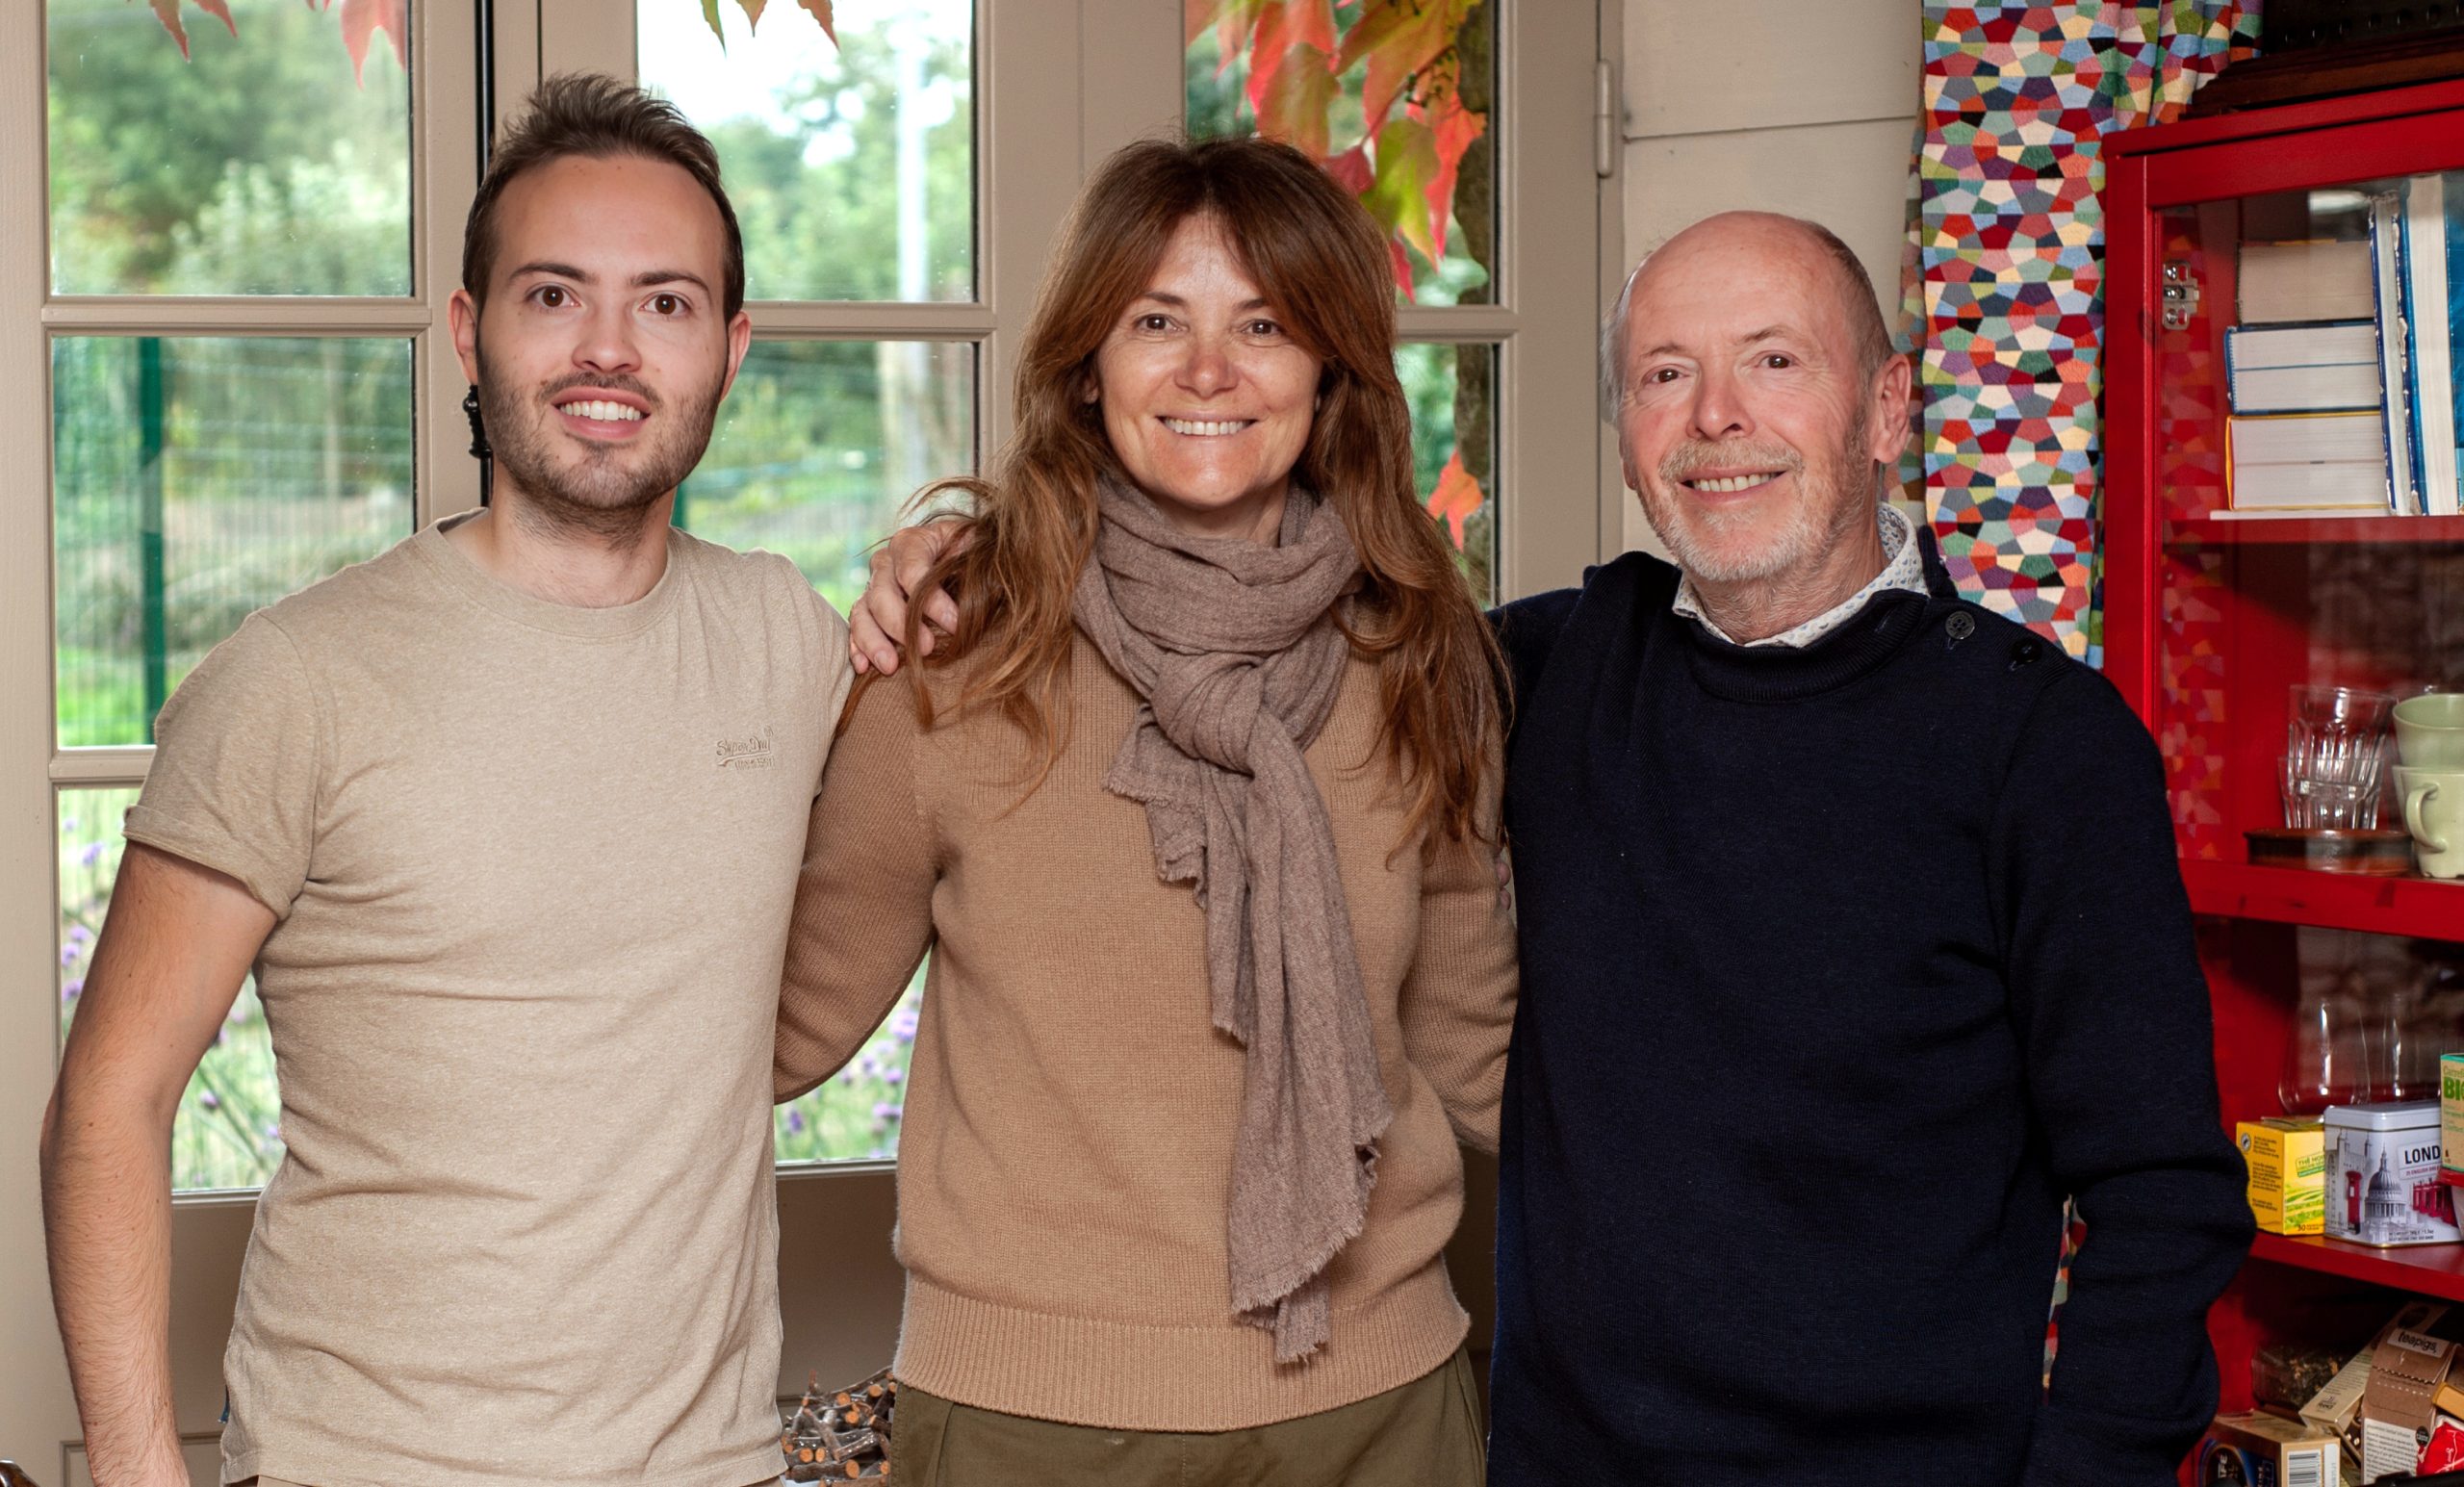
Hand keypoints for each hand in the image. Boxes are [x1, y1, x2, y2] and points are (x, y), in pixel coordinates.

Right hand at [850, 518, 967, 675]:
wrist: (962, 561)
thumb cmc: (973, 556)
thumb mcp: (977, 549)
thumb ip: (976, 562)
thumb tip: (979, 593)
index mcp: (911, 542)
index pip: (910, 570)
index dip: (931, 601)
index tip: (955, 625)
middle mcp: (886, 562)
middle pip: (882, 593)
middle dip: (903, 624)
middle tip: (928, 649)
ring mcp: (873, 586)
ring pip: (862, 612)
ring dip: (874, 641)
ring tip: (890, 666)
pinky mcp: (868, 610)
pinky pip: (855, 627)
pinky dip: (857, 647)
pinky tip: (862, 667)